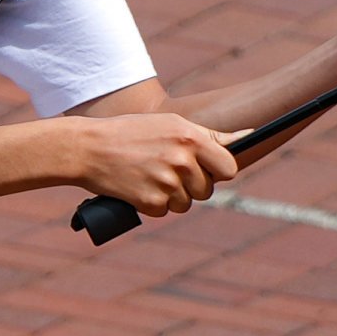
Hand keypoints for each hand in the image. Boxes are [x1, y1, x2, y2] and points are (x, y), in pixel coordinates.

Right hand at [63, 111, 237, 215]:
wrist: (88, 147)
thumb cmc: (133, 132)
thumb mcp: (171, 124)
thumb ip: (209, 135)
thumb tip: (248, 135)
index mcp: (191, 138)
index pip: (228, 167)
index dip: (219, 172)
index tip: (209, 171)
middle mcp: (182, 160)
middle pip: (207, 190)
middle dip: (192, 186)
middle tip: (168, 171)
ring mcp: (166, 183)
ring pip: (186, 204)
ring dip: (172, 196)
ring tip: (150, 176)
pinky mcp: (150, 202)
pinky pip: (164, 211)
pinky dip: (153, 204)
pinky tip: (139, 187)